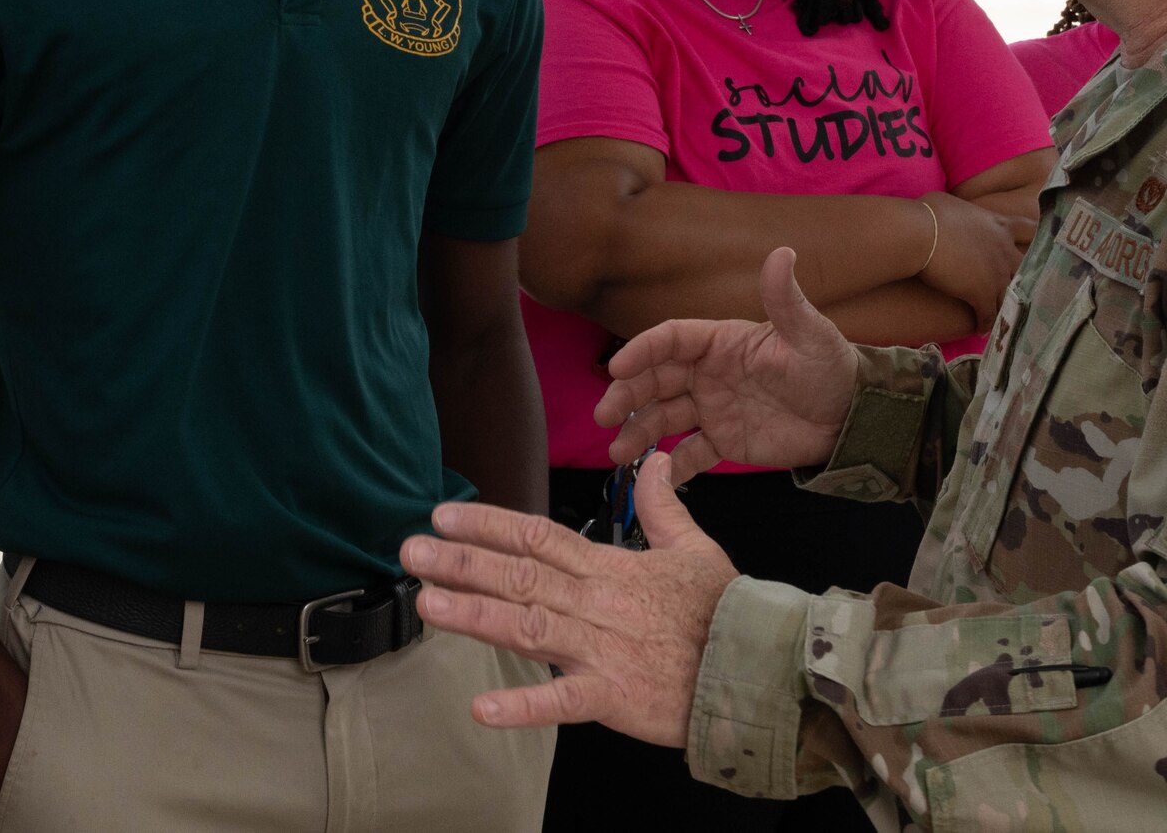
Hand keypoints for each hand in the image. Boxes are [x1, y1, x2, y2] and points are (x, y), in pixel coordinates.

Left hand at [401, 453, 737, 746]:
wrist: (755, 669)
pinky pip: (562, 701)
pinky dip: (523, 705)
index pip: (539, 535)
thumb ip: (663, 504)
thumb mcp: (695, 548)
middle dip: (463, 562)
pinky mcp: (612, 696)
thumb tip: (651, 459)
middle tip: (411, 552)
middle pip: (521, 575)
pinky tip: (482, 707)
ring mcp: (601, 649)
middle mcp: (595, 603)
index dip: (489, 524)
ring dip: (476, 615)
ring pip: (529, 626)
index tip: (444, 515)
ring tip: (429, 604)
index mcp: (609, 568)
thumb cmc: (724, 613)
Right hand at [594, 247, 855, 480]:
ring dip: (637, 431)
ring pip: (664, 417)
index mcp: (721, 341)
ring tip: (617, 452)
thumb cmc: (830, 368)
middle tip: (604, 414)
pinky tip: (654, 477)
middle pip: (656, 379)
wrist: (852, 418)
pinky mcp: (724, 441)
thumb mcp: (809, 334)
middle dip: (627, 395)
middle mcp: (709, 373)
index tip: (619, 366)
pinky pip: (690, 453)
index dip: (643, 350)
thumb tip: (782, 252)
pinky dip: (671, 465)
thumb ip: (786, 299)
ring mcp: (713, 407)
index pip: (672, 339)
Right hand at [916, 191, 1031, 331]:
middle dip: (1025, 278)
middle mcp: (1005, 250)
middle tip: (1023, 288)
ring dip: (1006, 306)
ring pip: (1010, 296)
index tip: (1039, 245)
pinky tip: (981, 329)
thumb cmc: (929, 213)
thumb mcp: (950, 203)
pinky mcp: (981, 293)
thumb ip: (960, 210)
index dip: (1035, 239)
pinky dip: (986, 322)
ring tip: (1003, 317)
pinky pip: (989, 314)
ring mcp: (996, 274)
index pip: (1029, 230)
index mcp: (999, 225)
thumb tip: (950, 210)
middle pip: (1025, 268)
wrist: (921, 234)